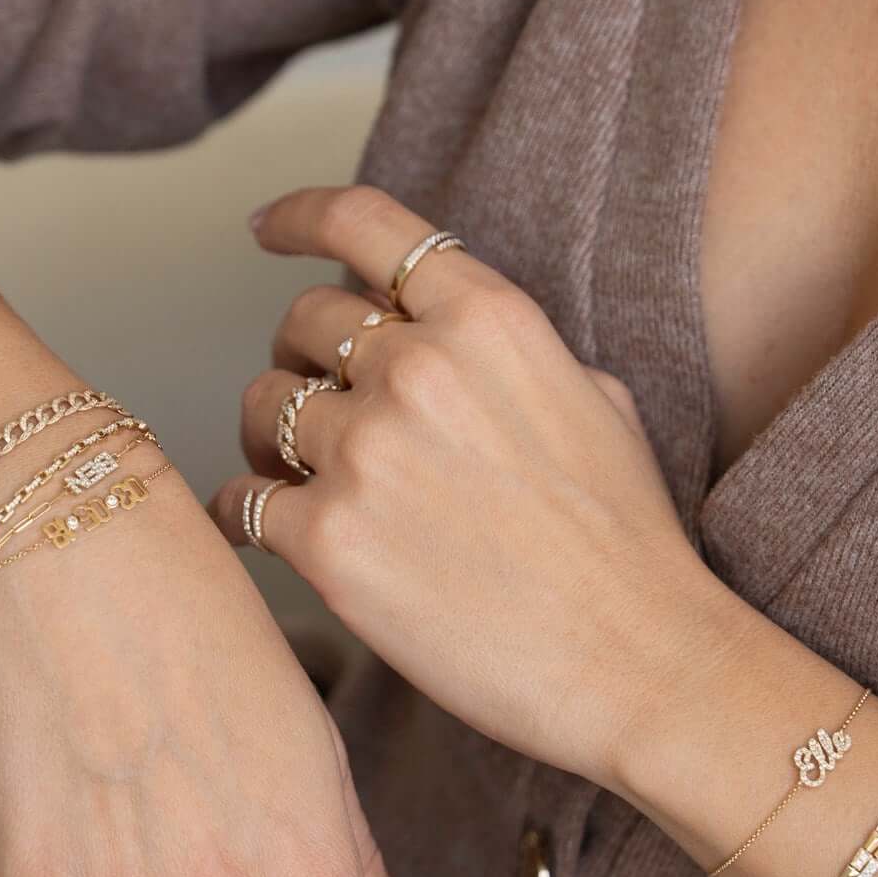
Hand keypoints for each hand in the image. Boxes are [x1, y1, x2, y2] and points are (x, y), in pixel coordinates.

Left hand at [210, 186, 744, 789]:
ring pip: (263, 407)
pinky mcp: (328, 542)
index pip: (365, 223)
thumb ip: (507, 353)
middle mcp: (419, 370)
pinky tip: (266, 532)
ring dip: (273, 439)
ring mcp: (367, 454)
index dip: (300, 215)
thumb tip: (447, 339)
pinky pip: (241, 503)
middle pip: (302, 320)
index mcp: (489, 320)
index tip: (267, 227)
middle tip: (319, 406)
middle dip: (301, 358)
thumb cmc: (627, 546)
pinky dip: (243, 514)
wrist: (636, 661)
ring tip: (301, 477)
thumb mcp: (597, 400)